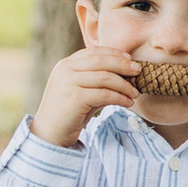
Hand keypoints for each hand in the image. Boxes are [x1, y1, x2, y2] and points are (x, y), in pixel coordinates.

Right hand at [31, 40, 150, 149]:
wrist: (49, 134)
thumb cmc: (69, 113)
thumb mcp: (82, 91)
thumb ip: (97, 80)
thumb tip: (126, 73)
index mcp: (66, 64)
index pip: (94, 52)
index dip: (114, 54)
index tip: (129, 59)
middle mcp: (65, 70)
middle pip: (101, 61)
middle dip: (123, 65)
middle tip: (138, 71)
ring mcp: (68, 83)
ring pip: (105, 77)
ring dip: (124, 85)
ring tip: (135, 93)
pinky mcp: (75, 98)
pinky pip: (105, 94)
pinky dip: (120, 98)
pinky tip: (128, 103)